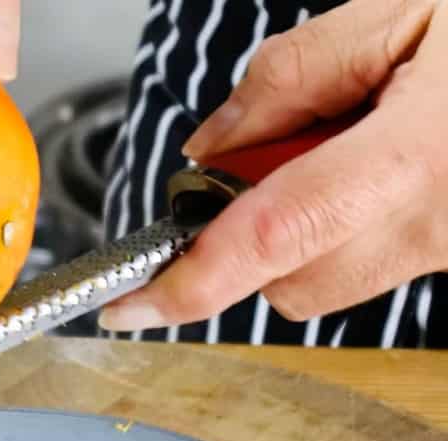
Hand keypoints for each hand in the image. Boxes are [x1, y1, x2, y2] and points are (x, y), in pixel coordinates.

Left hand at [98, 0, 447, 332]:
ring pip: (324, 283)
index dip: (189, 284)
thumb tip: (210, 147)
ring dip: (300, 231)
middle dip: (252, 233)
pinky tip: (377, 168)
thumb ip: (292, 77)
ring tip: (351, 144)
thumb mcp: (406, 9)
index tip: (128, 307)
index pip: (273, 240)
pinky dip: (342, 230)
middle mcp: (437, 225)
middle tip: (285, 147)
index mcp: (419, 158)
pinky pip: (367, 269)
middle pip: (286, 279)